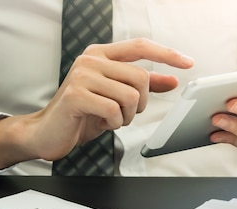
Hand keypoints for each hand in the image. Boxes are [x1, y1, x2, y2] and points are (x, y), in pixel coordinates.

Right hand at [0, 38, 193, 169]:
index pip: (141, 46)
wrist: (48, 133)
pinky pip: (114, 110)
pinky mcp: (76, 95)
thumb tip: (172, 80)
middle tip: (123, 114)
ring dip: (126, 116)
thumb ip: (143, 86)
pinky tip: (99, 123)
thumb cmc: (82, 114)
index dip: (166, 54)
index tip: (188, 63)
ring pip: (130, 96)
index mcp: (101, 55)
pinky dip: (113, 123)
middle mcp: (91, 60)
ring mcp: (82, 76)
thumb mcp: (117, 98)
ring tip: (108, 118)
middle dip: (140, 104)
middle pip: (140, 78)